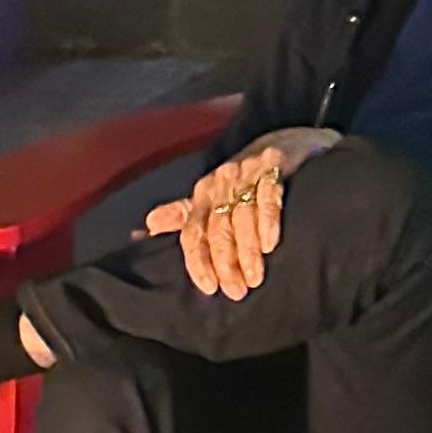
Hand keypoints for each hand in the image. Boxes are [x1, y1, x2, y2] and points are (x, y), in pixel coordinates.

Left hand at [147, 127, 338, 298]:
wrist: (284, 141)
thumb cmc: (244, 178)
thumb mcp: (211, 195)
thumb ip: (183, 214)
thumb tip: (147, 227)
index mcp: (203, 194)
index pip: (192, 232)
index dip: (198, 261)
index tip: (209, 288)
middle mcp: (221, 182)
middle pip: (218, 228)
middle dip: (225, 263)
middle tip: (237, 291)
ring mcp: (248, 172)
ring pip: (242, 216)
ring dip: (247, 250)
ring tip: (255, 278)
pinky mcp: (275, 164)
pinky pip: (269, 195)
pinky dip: (268, 220)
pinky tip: (270, 244)